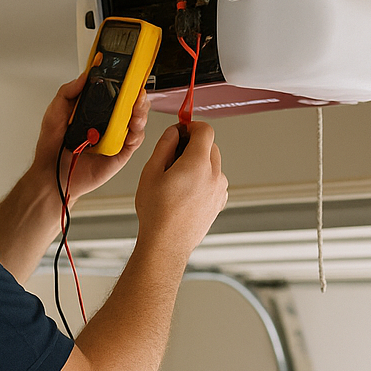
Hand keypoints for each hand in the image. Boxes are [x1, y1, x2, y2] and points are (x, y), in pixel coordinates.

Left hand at [30, 71, 151, 198]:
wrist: (51, 173)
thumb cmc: (52, 147)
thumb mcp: (55, 112)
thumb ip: (68, 92)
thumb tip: (84, 76)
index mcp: (94, 113)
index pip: (113, 95)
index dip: (123, 85)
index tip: (128, 74)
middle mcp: (106, 125)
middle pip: (130, 107)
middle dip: (137, 97)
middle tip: (137, 90)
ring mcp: (114, 139)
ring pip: (136, 123)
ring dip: (140, 112)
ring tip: (138, 105)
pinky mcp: (119, 154)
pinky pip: (134, 142)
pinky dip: (137, 133)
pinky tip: (134, 126)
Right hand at [134, 122, 227, 258]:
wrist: (166, 244)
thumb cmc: (157, 213)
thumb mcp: (151, 172)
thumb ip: (164, 145)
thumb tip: (174, 132)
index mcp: (198, 163)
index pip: (205, 130)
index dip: (192, 126)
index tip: (182, 130)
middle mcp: (215, 175)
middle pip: (210, 146)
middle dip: (193, 145)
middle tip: (173, 156)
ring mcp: (220, 190)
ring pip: (213, 164)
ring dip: (199, 163)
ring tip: (177, 180)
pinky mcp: (219, 202)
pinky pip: (215, 181)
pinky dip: (204, 179)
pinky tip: (185, 192)